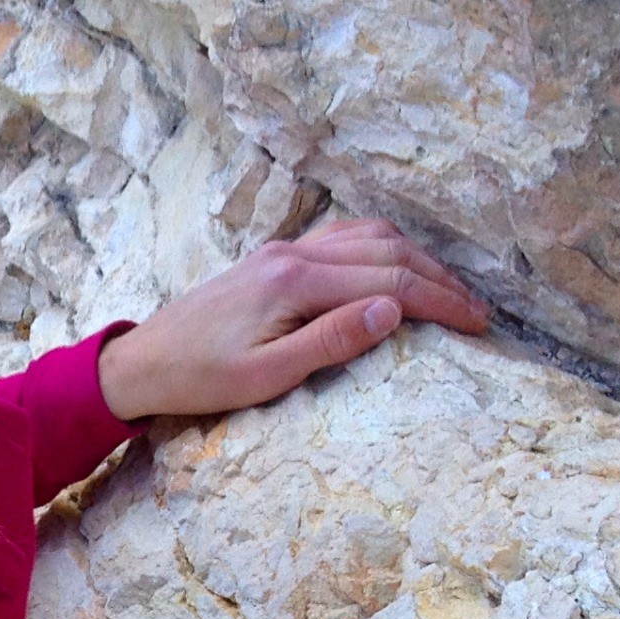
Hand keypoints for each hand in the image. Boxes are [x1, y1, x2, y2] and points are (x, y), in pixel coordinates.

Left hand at [97, 218, 492, 421]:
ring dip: (415, 259)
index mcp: (295, 282)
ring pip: (368, 236)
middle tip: (477, 311)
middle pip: (388, 252)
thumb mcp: (266, 377)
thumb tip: (395, 311)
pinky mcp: (273, 257)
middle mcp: (293, 253)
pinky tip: (394, 268)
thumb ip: (332, 341)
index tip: (479, 325)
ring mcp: (282, 250)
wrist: (140, 364)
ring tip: (448, 291)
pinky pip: (342, 238)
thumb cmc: (198, 381)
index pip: (390, 284)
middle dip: (440, 279)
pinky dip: (381, 248)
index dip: (442, 303)